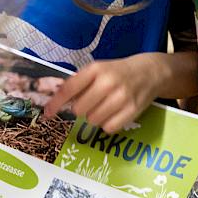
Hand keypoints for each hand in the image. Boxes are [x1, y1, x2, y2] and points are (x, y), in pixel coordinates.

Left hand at [44, 53, 167, 133]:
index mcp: (96, 69)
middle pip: (79, 109)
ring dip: (94, 117)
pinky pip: (108, 128)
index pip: (69, 89)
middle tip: (90, 103)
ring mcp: (121, 97)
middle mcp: (108, 82)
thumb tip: (58, 102)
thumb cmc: (118, 72)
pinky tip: (113, 114)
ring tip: (104, 107)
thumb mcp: (98, 70)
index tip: (47, 113)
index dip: (55, 103)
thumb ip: (80, 83)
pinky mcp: (132, 111)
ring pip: (93, 120)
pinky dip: (107, 124)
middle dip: (80, 109)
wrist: (150, 72)